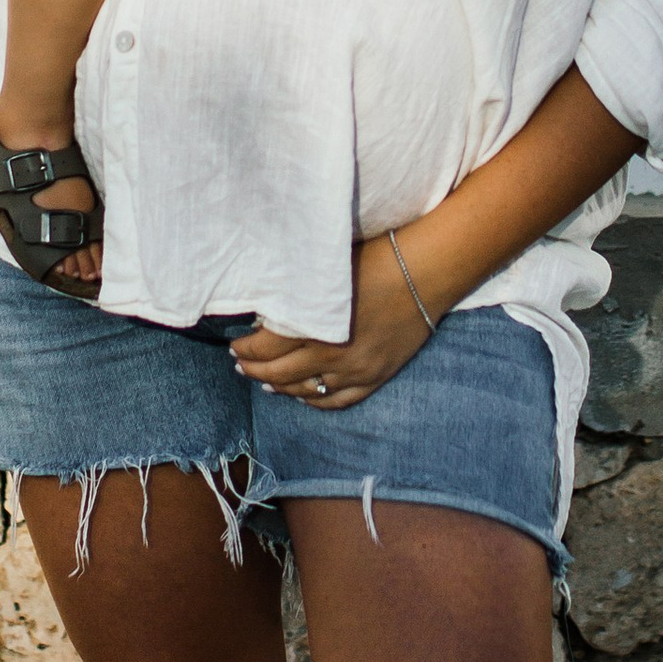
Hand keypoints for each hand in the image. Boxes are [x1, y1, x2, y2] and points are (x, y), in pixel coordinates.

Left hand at [231, 234, 437, 409]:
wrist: (426, 271)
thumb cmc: (374, 259)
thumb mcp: (325, 271)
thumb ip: (296, 294)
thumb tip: (266, 311)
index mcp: (316, 324)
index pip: (266, 347)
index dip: (246, 349)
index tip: (236, 345)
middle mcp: (332, 354)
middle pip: (280, 373)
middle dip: (255, 370)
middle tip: (241, 365)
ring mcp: (355, 370)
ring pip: (306, 391)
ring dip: (281, 388)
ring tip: (265, 382)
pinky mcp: (375, 376)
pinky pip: (339, 401)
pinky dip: (315, 402)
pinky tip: (302, 396)